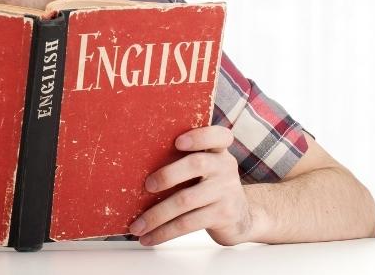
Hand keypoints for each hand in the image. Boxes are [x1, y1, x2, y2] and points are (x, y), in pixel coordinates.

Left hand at [127, 126, 252, 245]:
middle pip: (196, 164)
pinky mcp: (223, 215)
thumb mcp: (204, 167)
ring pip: (186, 200)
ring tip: (137, 226)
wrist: (240, 217)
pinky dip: (164, 232)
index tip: (178, 141)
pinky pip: (188, 223)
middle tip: (147, 185)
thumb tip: (133, 164)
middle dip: (167, 175)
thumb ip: (182, 158)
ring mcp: (226, 191)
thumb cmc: (209, 185)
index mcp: (217, 150)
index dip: (199, 136)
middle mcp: (225, 167)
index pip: (217, 136)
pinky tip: (149, 237)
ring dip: (156, 215)